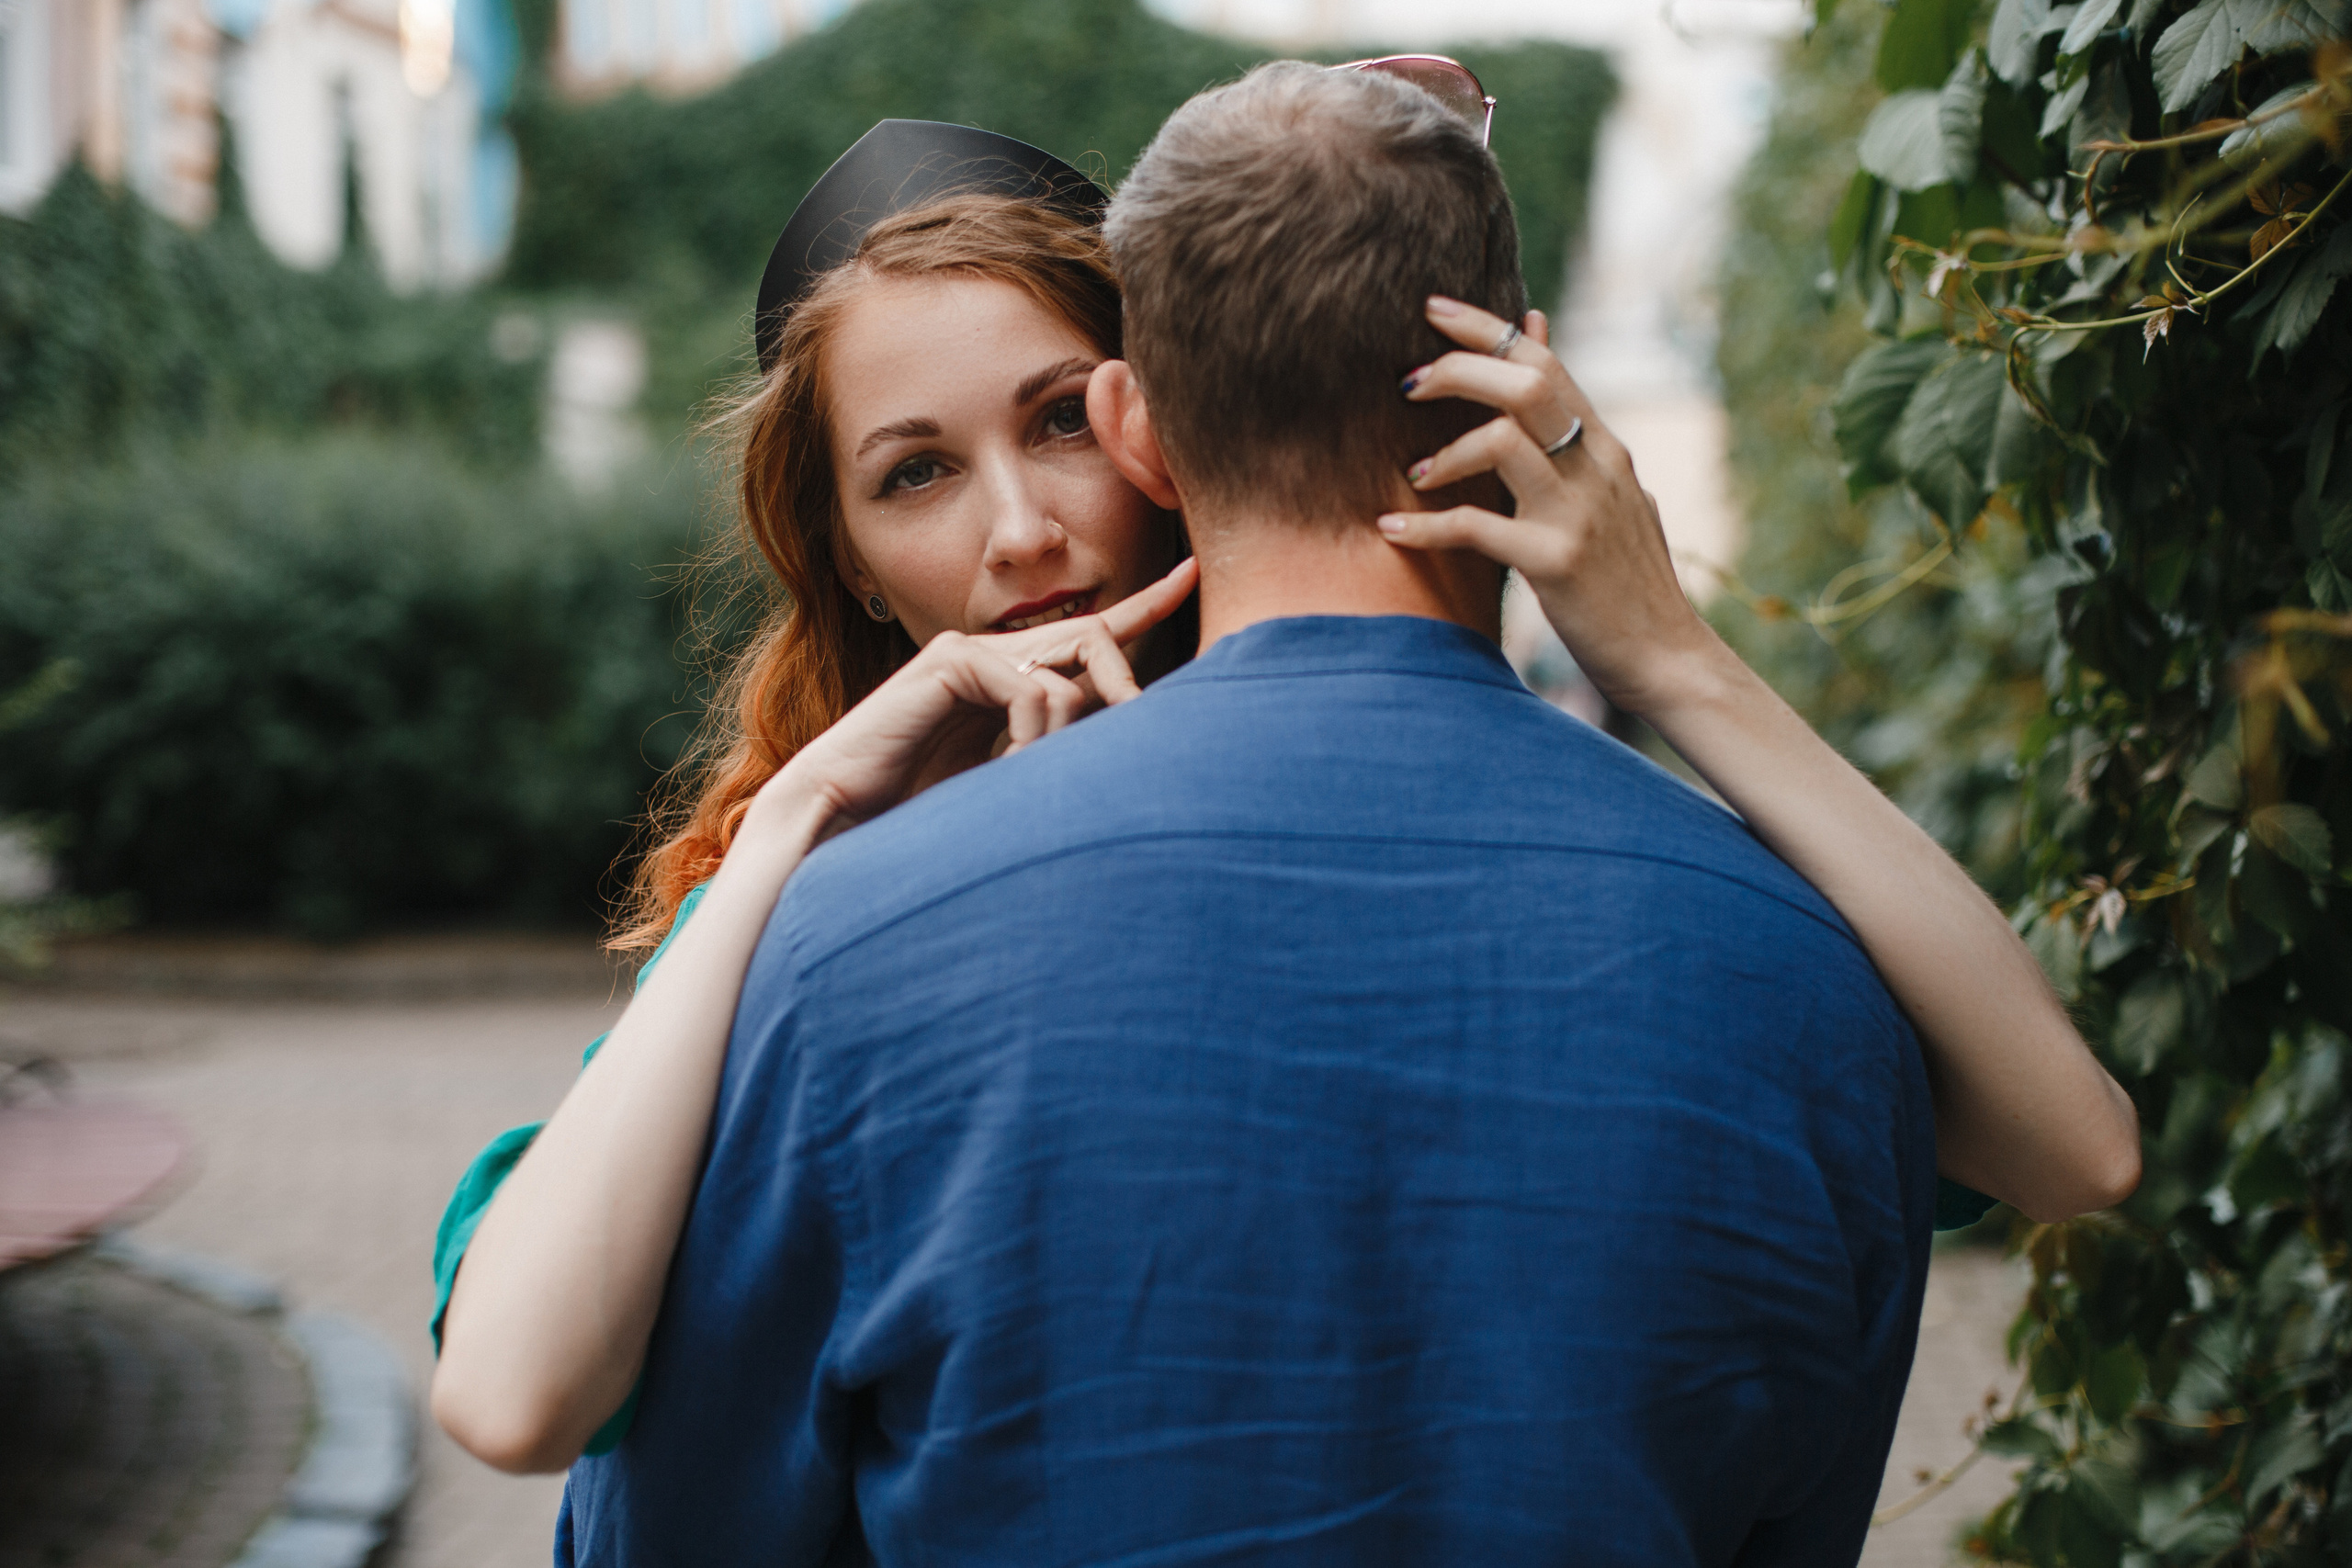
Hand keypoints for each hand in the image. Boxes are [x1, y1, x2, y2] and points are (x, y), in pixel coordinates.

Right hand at [757, 557, 1198, 838]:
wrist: (841, 822)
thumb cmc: (918, 816)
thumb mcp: (1009, 784)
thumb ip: (1055, 755)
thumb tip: (1127, 748)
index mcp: (1009, 683)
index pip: (1087, 636)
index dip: (1142, 607)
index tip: (1191, 577)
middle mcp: (993, 655)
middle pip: (1093, 640)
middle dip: (1130, 682)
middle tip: (1150, 728)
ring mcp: (970, 653)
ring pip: (1070, 670)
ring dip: (1071, 736)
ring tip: (1038, 783)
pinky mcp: (951, 661)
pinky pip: (1034, 688)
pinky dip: (1038, 738)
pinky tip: (1014, 773)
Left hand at [1376, 297, 1717, 718]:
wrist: (1668, 654)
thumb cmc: (1626, 573)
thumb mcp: (1609, 486)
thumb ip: (1569, 418)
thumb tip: (1536, 330)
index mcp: (1605, 446)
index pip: (1544, 364)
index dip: (1485, 328)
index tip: (1431, 309)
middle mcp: (1597, 468)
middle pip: (1524, 384)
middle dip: (1457, 370)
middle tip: (1407, 384)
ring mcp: (1579, 513)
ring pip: (1503, 440)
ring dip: (1445, 451)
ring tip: (1414, 474)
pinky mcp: (1556, 563)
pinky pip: (1476, 529)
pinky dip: (1426, 526)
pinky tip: (1392, 531)